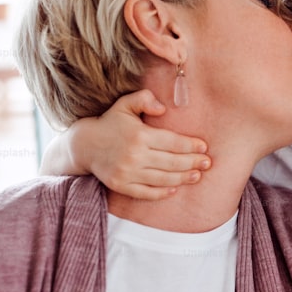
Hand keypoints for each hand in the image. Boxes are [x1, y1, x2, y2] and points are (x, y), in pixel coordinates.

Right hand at [70, 90, 211, 200]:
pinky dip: (161, 193)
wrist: (84, 145)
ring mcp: (127, 173)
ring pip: (162, 178)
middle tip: (208, 163)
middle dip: (193, 163)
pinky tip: (175, 189)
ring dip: (183, 178)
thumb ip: (145, 99)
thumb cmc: (111, 122)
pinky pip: (146, 193)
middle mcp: (134, 155)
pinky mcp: (121, 185)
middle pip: (172, 162)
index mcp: (139, 135)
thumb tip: (163, 109)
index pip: (172, 142)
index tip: (204, 147)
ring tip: (197, 176)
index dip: (190, 145)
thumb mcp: (125, 104)